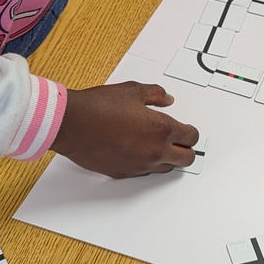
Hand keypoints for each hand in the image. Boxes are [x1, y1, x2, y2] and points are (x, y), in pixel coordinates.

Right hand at [51, 82, 198, 177]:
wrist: (71, 124)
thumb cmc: (99, 106)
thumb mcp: (133, 90)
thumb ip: (156, 95)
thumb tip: (167, 100)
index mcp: (162, 128)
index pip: (192, 137)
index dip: (191, 132)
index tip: (187, 129)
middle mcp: (155, 151)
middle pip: (187, 159)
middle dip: (187, 149)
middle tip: (180, 141)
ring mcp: (140, 165)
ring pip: (167, 168)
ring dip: (168, 158)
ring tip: (158, 145)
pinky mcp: (124, 173)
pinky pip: (144, 172)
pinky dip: (147, 163)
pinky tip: (138, 152)